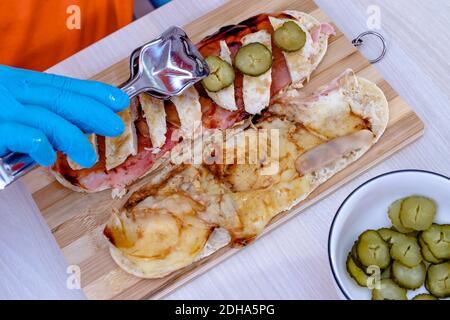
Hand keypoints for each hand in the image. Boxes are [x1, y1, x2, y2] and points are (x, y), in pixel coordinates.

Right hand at [0, 65, 129, 167]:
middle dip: (93, 112)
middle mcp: (8, 90)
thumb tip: (83, 125)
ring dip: (73, 138)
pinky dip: (39, 146)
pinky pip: (21, 135)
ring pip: (45, 117)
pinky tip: (49, 158)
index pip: (62, 85)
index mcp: (17, 83)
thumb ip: (47, 115)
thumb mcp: (15, 111)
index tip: (118, 100)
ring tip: (88, 157)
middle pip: (59, 98)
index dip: (94, 93)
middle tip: (115, 126)